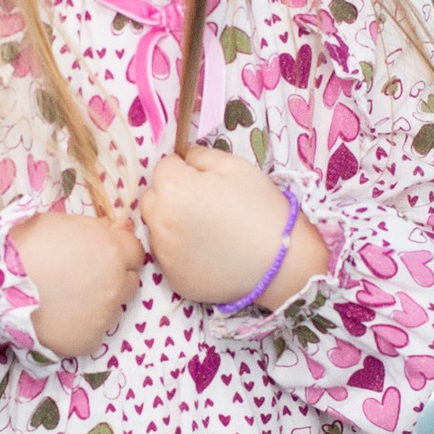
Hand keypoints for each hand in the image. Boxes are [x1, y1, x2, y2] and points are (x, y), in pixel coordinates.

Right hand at [12, 207, 144, 357]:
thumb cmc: (23, 248)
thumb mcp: (59, 222)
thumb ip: (89, 230)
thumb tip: (103, 233)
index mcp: (111, 250)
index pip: (135, 251)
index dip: (118, 251)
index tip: (102, 254)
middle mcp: (116, 284)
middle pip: (129, 281)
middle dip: (113, 278)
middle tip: (83, 278)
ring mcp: (105, 316)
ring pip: (112, 308)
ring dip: (97, 303)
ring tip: (66, 299)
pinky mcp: (89, 341)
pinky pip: (92, 332)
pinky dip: (80, 326)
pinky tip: (59, 318)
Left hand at [139, 144, 324, 311]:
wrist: (281, 261)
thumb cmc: (260, 207)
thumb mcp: (236, 167)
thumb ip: (201, 155)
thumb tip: (184, 155)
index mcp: (172, 189)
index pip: (162, 167)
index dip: (183, 168)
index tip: (203, 178)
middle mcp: (159, 222)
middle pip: (151, 199)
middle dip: (169, 195)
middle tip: (201, 202)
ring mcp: (164, 254)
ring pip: (156, 229)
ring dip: (171, 223)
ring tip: (206, 229)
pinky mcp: (173, 278)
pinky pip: (168, 257)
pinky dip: (181, 252)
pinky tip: (207, 252)